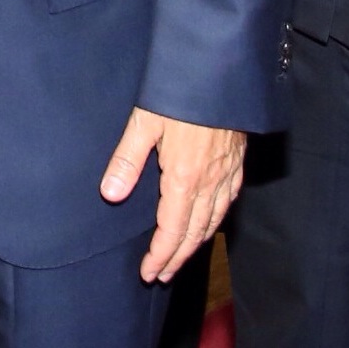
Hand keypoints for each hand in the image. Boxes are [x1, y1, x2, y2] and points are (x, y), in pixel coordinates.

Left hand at [99, 108, 244, 282]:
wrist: (221, 72)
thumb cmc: (181, 93)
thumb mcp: (144, 122)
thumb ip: (127, 161)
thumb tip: (110, 195)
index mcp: (184, 177)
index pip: (172, 229)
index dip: (161, 255)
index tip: (150, 273)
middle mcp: (210, 182)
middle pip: (194, 233)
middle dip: (177, 258)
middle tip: (162, 276)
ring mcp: (227, 173)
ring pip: (214, 221)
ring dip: (196, 244)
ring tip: (181, 258)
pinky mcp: (238, 162)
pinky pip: (228, 202)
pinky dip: (217, 221)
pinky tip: (210, 223)